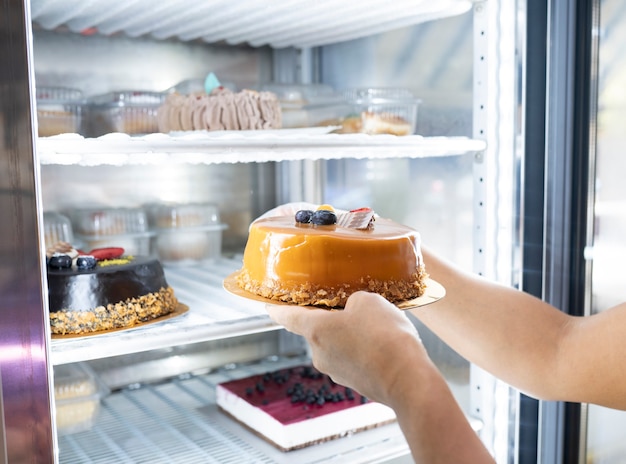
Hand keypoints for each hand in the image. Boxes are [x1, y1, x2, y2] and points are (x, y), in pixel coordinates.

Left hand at [266, 291, 428, 405]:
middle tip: (348, 304)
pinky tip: (382, 343)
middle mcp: (320, 354)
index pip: (287, 317)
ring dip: (348, 334)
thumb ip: (353, 300)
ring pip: (337, 344)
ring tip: (375, 325)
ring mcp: (336, 372)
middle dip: (329, 317)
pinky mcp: (354, 382)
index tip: (268, 306)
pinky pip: (352, 358)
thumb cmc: (385, 336)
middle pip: (316, 329)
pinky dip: (361, 349)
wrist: (407, 378)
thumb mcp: (368, 300)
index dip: (277, 308)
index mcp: (315, 331)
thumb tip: (353, 311)